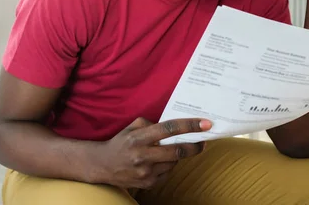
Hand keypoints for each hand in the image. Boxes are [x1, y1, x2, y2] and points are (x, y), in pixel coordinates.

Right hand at [90, 117, 211, 188]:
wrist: (103, 165)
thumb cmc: (121, 142)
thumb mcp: (132, 127)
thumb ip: (151, 124)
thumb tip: (173, 126)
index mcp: (139, 138)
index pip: (169, 129)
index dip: (190, 126)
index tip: (205, 124)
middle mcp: (143, 156)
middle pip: (177, 151)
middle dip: (195, 146)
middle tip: (204, 141)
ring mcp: (146, 172)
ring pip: (174, 163)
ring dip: (178, 156)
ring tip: (175, 150)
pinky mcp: (148, 183)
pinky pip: (167, 173)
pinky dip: (168, 165)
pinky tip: (161, 161)